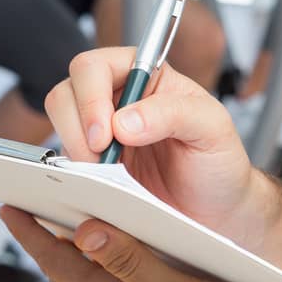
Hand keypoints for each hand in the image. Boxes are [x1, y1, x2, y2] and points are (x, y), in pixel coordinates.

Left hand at [0, 210, 281, 281]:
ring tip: (83, 234)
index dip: (30, 235)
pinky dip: (110, 276)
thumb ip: (129, 261)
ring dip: (77, 264)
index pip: (57, 264)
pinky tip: (135, 263)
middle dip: (46, 249)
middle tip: (40, 217)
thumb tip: (86, 233)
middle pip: (63, 281)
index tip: (10, 208)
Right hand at [44, 48, 264, 240]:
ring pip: (60, 126)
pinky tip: (97, 188)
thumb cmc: (220, 164)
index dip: (92, 97)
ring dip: (74, 152)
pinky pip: (65, 162)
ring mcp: (102, 134)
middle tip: (100, 162)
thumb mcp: (213, 130)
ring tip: (104, 176)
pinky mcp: (93, 167)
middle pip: (67, 92)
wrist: (219, 215)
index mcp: (147, 77)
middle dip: (77, 128)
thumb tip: (123, 120)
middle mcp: (119, 100)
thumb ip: (175, 113)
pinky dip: (72, 175)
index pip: (97, 66)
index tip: (105, 135)